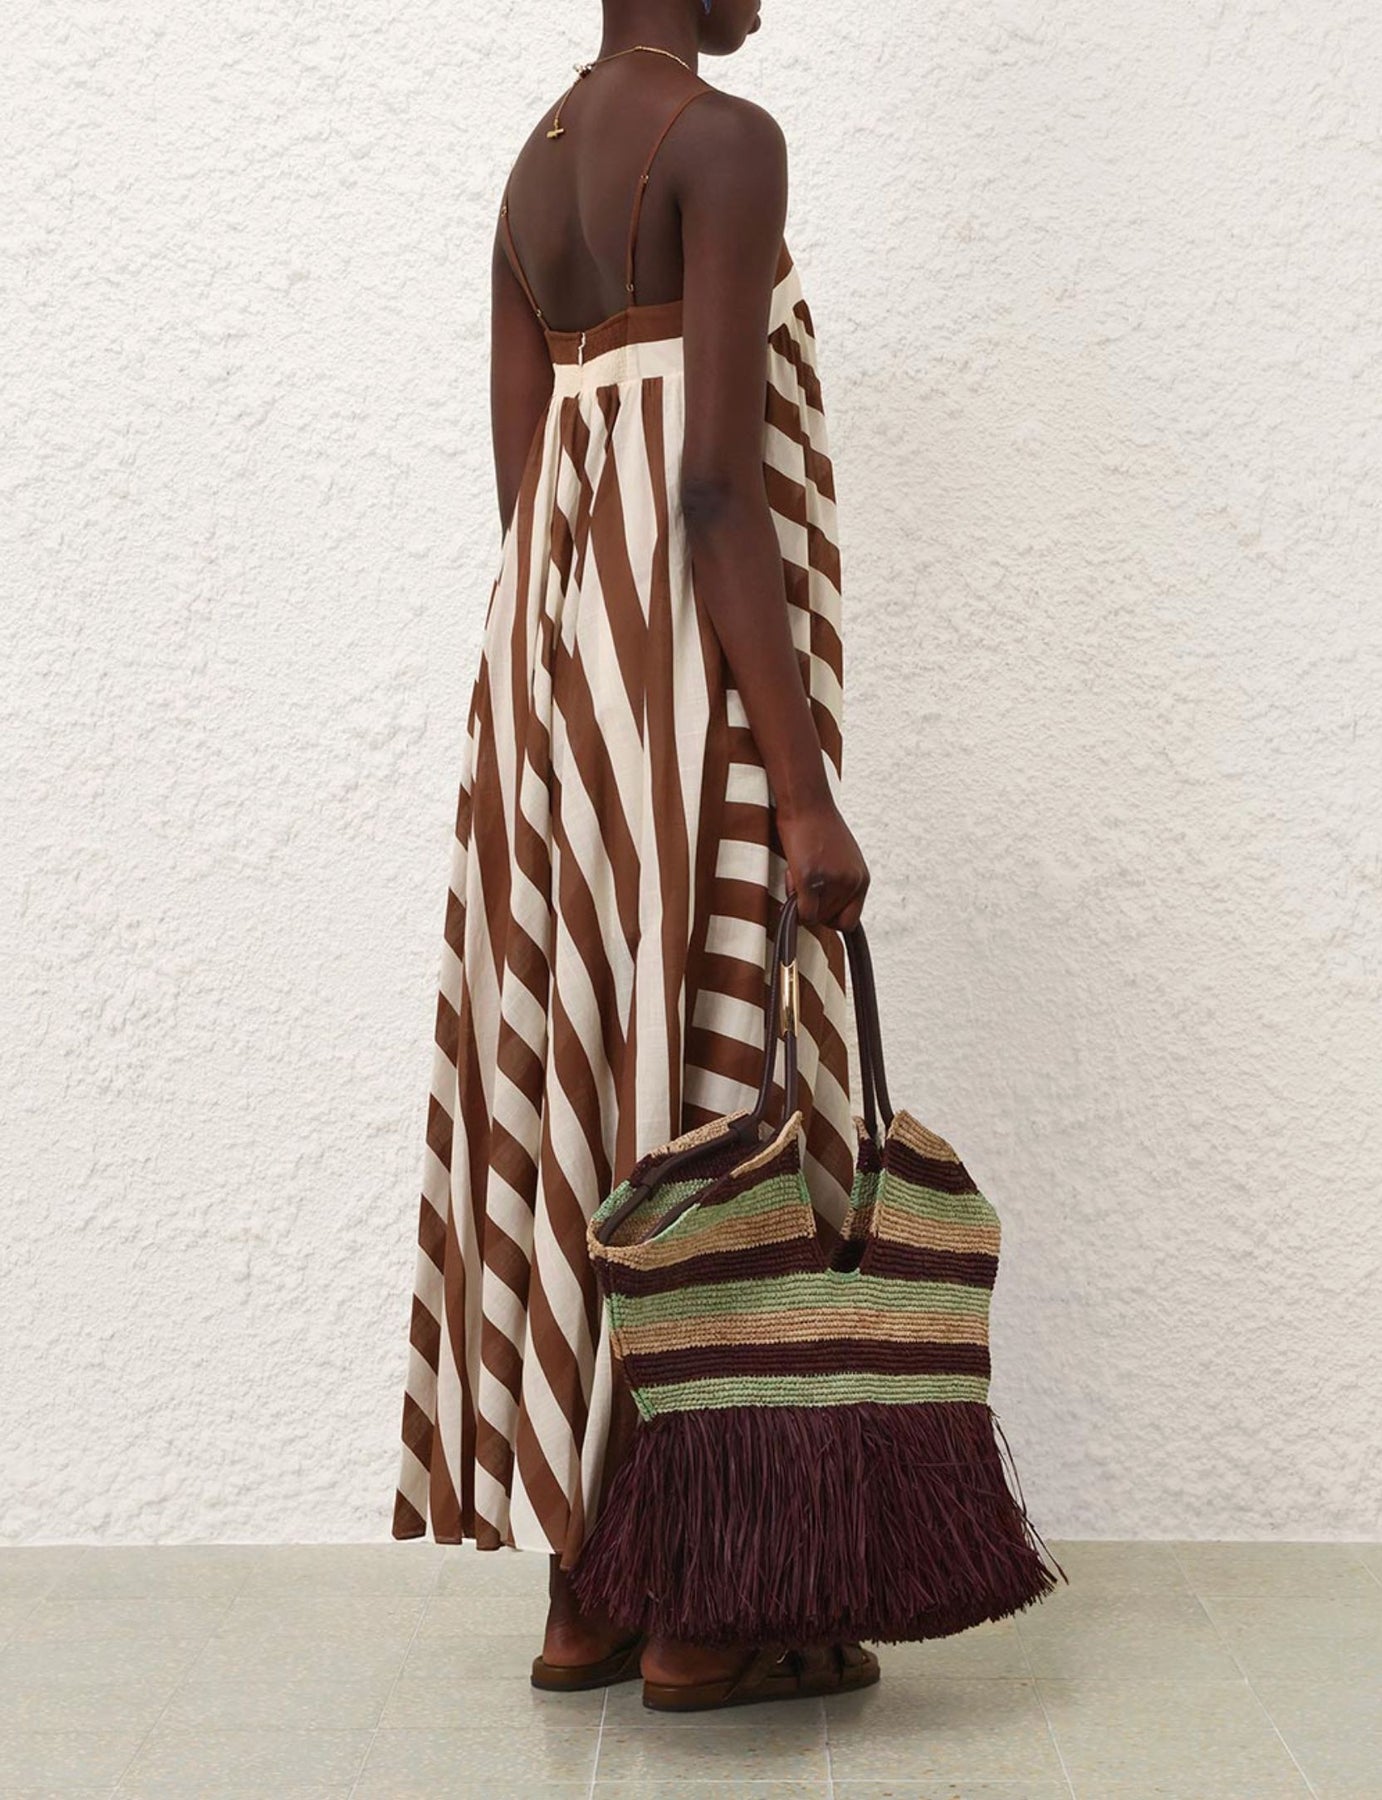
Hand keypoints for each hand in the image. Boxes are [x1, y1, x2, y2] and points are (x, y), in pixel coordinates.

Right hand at [776, 799, 869, 930]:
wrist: (807, 802)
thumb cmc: (819, 826)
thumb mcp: (843, 859)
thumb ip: (841, 883)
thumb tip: (825, 908)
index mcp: (862, 879)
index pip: (850, 921)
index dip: (831, 918)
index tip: (817, 907)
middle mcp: (852, 883)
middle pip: (829, 921)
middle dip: (812, 907)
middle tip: (804, 882)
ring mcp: (833, 882)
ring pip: (813, 918)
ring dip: (800, 901)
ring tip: (799, 872)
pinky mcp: (811, 878)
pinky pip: (802, 913)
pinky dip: (793, 907)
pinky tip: (792, 879)